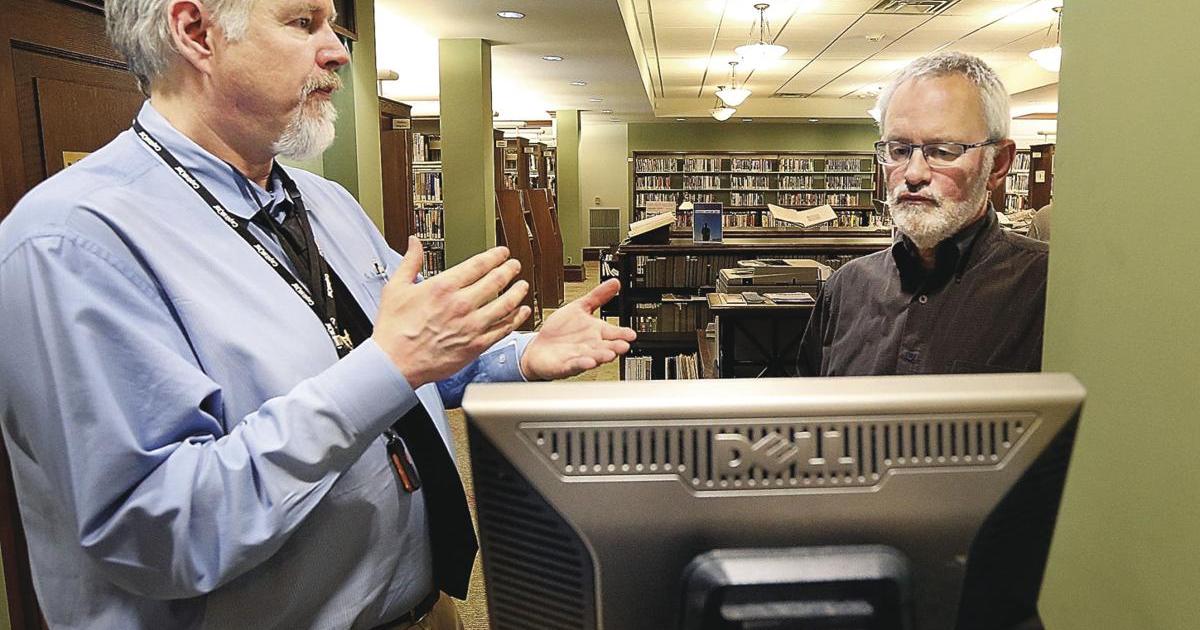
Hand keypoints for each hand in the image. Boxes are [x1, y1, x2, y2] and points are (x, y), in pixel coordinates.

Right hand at [372, 236, 531, 387]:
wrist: (394, 363)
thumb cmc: (393, 330)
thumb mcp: (396, 288)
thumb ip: (410, 262)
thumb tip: (414, 243)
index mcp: (443, 287)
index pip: (478, 265)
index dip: (495, 256)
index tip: (502, 253)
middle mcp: (461, 304)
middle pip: (496, 281)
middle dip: (509, 270)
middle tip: (515, 265)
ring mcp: (471, 326)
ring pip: (505, 305)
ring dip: (517, 292)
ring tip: (523, 286)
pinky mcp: (476, 345)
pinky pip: (503, 329)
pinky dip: (515, 319)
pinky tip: (521, 313)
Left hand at [519, 279, 636, 379]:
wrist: (539, 346)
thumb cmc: (561, 330)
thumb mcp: (579, 307)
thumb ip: (598, 296)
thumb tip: (615, 282)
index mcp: (596, 332)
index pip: (613, 333)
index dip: (623, 334)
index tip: (631, 334)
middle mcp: (591, 346)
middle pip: (606, 347)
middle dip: (615, 347)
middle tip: (623, 345)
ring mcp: (579, 356)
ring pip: (593, 358)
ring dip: (601, 357)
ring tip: (609, 354)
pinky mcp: (565, 366)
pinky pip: (574, 365)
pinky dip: (581, 364)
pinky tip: (588, 362)